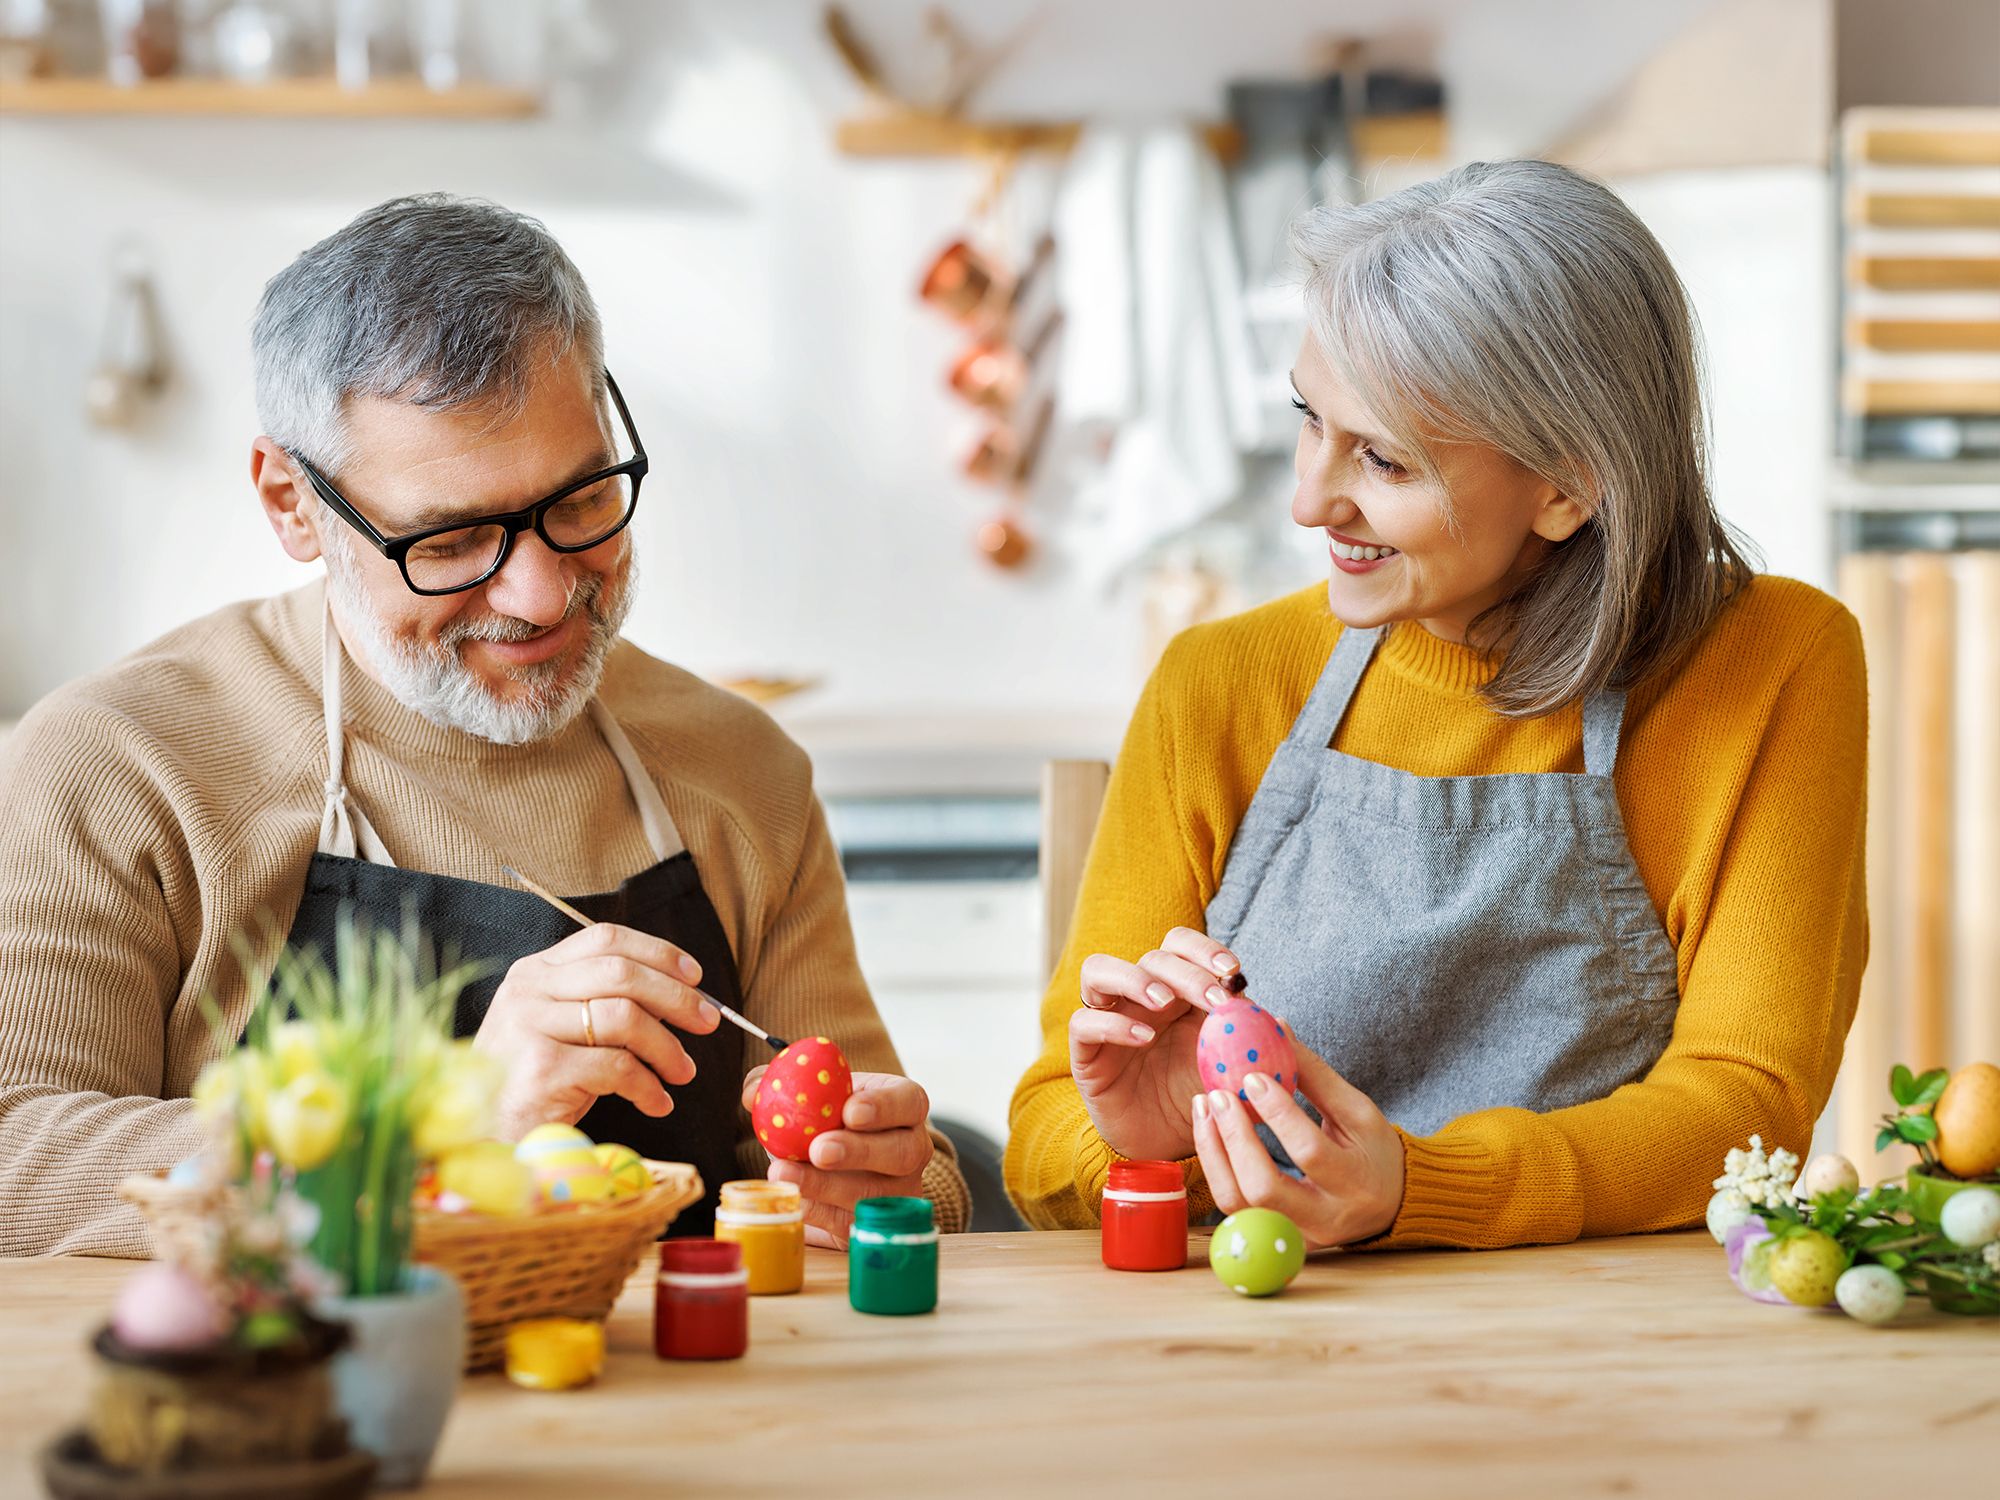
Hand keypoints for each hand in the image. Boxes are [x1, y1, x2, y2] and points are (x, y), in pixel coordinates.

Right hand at [473, 922, 721, 1140]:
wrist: (485, 1136)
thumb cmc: (535, 1082)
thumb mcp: (564, 1029)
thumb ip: (605, 1002)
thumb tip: (681, 995)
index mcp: (535, 971)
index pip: (605, 939)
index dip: (658, 952)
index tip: (695, 975)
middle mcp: (528, 990)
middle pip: (622, 973)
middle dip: (677, 997)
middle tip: (707, 1022)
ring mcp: (530, 1027)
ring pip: (625, 1018)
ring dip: (667, 1048)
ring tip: (683, 1071)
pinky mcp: (542, 1069)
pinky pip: (618, 1067)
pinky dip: (649, 1086)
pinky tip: (657, 1102)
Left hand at [740, 1068, 933, 1247]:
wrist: (831, 1169)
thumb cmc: (827, 1120)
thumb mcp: (812, 1094)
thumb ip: (782, 1085)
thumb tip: (753, 1092)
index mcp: (904, 1107)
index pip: (909, 1102)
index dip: (885, 1107)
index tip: (850, 1111)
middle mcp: (912, 1150)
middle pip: (901, 1153)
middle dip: (859, 1151)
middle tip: (819, 1149)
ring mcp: (898, 1192)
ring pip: (871, 1194)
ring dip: (824, 1185)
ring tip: (782, 1174)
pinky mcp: (874, 1225)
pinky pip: (847, 1222)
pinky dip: (814, 1209)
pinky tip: (790, 1196)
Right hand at [1069, 926, 1244, 1163]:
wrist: (1164, 1147)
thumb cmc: (1197, 1101)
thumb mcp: (1230, 1073)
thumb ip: (1250, 1047)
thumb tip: (1278, 1020)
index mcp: (1176, 992)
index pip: (1181, 946)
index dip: (1205, 949)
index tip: (1233, 972)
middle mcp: (1138, 999)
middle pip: (1152, 957)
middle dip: (1187, 972)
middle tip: (1214, 1000)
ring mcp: (1108, 1020)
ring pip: (1099, 970)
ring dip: (1135, 979)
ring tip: (1164, 1002)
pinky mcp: (1086, 1052)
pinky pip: (1084, 1022)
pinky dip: (1113, 1024)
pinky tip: (1143, 1039)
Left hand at [1191, 1040, 1404, 1247]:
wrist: (1389, 1204)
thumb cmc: (1372, 1150)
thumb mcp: (1356, 1110)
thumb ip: (1315, 1074)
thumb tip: (1277, 1027)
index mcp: (1355, 1183)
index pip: (1309, 1152)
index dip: (1278, 1114)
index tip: (1252, 1076)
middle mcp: (1325, 1219)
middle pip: (1265, 1189)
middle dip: (1234, 1138)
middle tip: (1217, 1094)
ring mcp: (1295, 1235)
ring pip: (1238, 1205)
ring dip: (1213, 1153)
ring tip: (1204, 1107)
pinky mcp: (1274, 1237)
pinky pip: (1232, 1208)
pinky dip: (1215, 1167)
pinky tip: (1208, 1131)